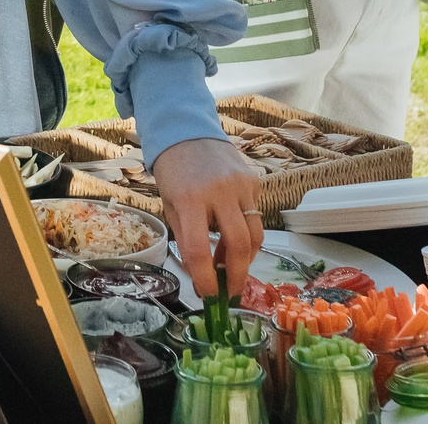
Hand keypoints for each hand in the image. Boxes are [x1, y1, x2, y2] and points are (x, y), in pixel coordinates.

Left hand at [151, 136, 260, 297]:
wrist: (188, 133)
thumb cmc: (175, 173)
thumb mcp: (171, 206)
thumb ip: (186, 239)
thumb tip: (202, 277)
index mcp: (190, 198)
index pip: (199, 249)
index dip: (205, 278)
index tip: (207, 295)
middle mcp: (219, 191)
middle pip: (239, 244)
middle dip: (237, 276)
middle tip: (230, 292)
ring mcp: (241, 185)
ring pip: (255, 234)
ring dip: (244, 257)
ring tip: (229, 265)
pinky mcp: (254, 182)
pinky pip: (256, 216)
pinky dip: (246, 233)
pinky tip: (231, 235)